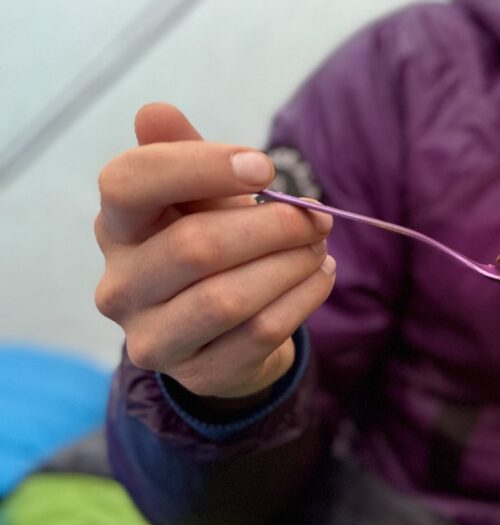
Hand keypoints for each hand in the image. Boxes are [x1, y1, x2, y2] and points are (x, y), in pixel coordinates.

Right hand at [94, 103, 335, 397]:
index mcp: (115, 227)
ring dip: (291, 266)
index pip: (128, 183)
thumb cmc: (209, 244)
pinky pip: (261, 333)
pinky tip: (321, 276)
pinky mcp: (198, 374)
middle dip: (272, 227)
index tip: (266, 168)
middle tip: (317, 217)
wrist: (223, 332)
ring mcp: (153, 338)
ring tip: (320, 246)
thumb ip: (184, 154)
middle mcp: (120, 286)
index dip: (201, 167)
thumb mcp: (200, 196)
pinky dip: (303, 299)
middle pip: (195, 247)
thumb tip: (156, 112)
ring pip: (230, 299)